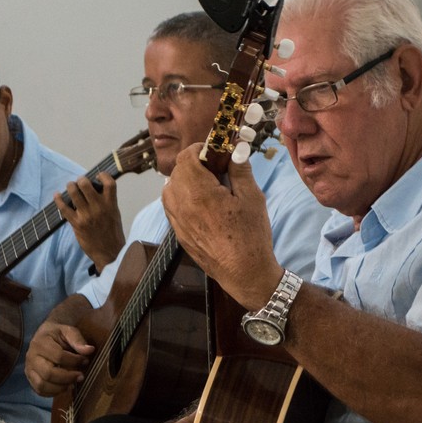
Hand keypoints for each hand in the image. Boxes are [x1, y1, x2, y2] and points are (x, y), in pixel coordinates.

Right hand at [25, 319, 95, 396]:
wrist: (44, 335)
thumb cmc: (57, 333)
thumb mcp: (68, 331)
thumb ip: (78, 340)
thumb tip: (90, 350)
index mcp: (40, 343)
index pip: (58, 356)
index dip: (74, 361)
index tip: (85, 360)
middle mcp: (31, 357)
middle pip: (48, 373)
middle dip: (67, 377)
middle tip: (81, 376)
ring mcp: (29, 369)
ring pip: (42, 385)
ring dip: (60, 388)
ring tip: (72, 384)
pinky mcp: (30, 378)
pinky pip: (39, 391)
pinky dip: (53, 393)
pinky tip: (64, 387)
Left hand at [56, 172, 124, 272]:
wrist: (109, 253)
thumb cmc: (112, 233)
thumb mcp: (114, 214)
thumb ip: (107, 202)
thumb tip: (94, 189)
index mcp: (111, 204)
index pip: (109, 183)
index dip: (103, 175)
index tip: (98, 176)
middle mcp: (99, 208)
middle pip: (86, 185)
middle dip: (81, 180)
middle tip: (80, 182)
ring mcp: (87, 215)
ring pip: (74, 193)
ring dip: (70, 187)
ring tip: (70, 186)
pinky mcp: (77, 224)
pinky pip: (64, 208)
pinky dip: (59, 200)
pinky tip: (57, 195)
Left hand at [161, 144, 282, 310]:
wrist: (244, 273)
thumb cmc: (251, 236)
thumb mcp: (252, 197)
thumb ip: (240, 170)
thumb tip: (236, 149)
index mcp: (199, 193)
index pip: (186, 158)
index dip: (199, 149)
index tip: (213, 151)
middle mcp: (182, 205)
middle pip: (176, 172)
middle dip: (193, 164)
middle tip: (215, 168)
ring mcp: (177, 221)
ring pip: (169, 189)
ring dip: (184, 181)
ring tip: (207, 186)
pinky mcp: (179, 233)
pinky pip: (171, 207)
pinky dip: (181, 198)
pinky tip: (201, 204)